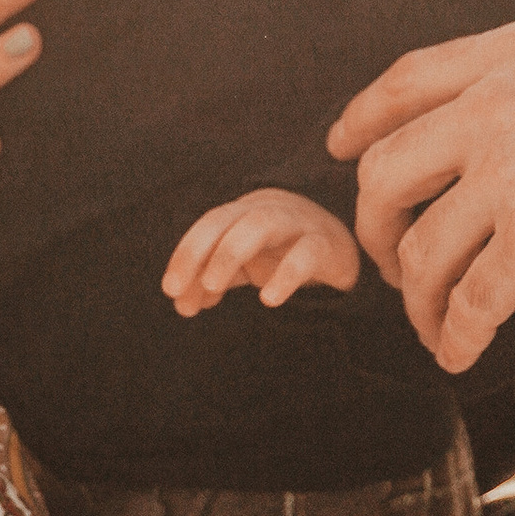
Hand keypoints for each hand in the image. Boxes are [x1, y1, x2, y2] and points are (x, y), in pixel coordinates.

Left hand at [163, 188, 361, 314]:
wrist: (343, 249)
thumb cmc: (284, 254)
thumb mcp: (245, 267)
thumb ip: (213, 282)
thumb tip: (182, 304)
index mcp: (244, 213)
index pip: (208, 226)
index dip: (186, 254)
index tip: (171, 289)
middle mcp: (268, 211)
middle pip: (225, 219)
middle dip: (198, 252)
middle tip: (179, 289)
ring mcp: (299, 224)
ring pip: (261, 224)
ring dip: (231, 252)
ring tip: (213, 286)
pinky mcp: (328, 245)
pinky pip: (307, 253)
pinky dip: (286, 274)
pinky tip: (269, 299)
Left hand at [331, 19, 514, 376]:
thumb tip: (491, 116)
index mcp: (505, 58)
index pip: (402, 84)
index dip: (360, 120)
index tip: (341, 149)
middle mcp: (488, 114)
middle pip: (386, 175)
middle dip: (375, 225)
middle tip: (387, 256)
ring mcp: (505, 181)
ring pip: (420, 252)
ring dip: (416, 297)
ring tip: (431, 320)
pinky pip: (469, 304)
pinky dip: (455, 336)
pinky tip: (459, 352)